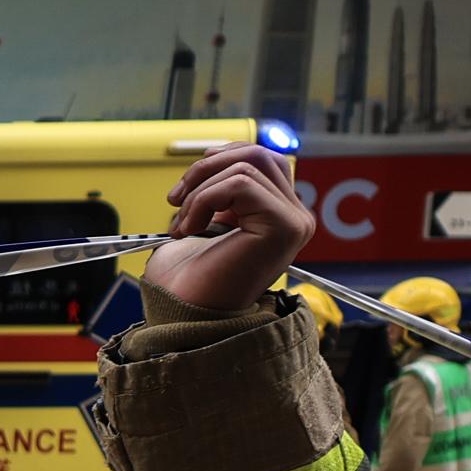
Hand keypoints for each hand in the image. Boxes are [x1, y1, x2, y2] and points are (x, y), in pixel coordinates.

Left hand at [147, 143, 315, 319]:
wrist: (184, 316)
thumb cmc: (188, 280)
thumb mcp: (204, 220)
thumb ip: (221, 188)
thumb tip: (215, 156)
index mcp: (278, 214)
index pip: (261, 159)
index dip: (219, 160)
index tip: (184, 189)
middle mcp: (295, 217)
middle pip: (258, 154)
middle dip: (207, 168)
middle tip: (175, 199)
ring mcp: (294, 221)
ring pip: (247, 166)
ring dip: (199, 190)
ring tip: (182, 223)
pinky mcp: (285, 225)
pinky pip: (240, 184)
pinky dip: (204, 200)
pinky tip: (189, 229)